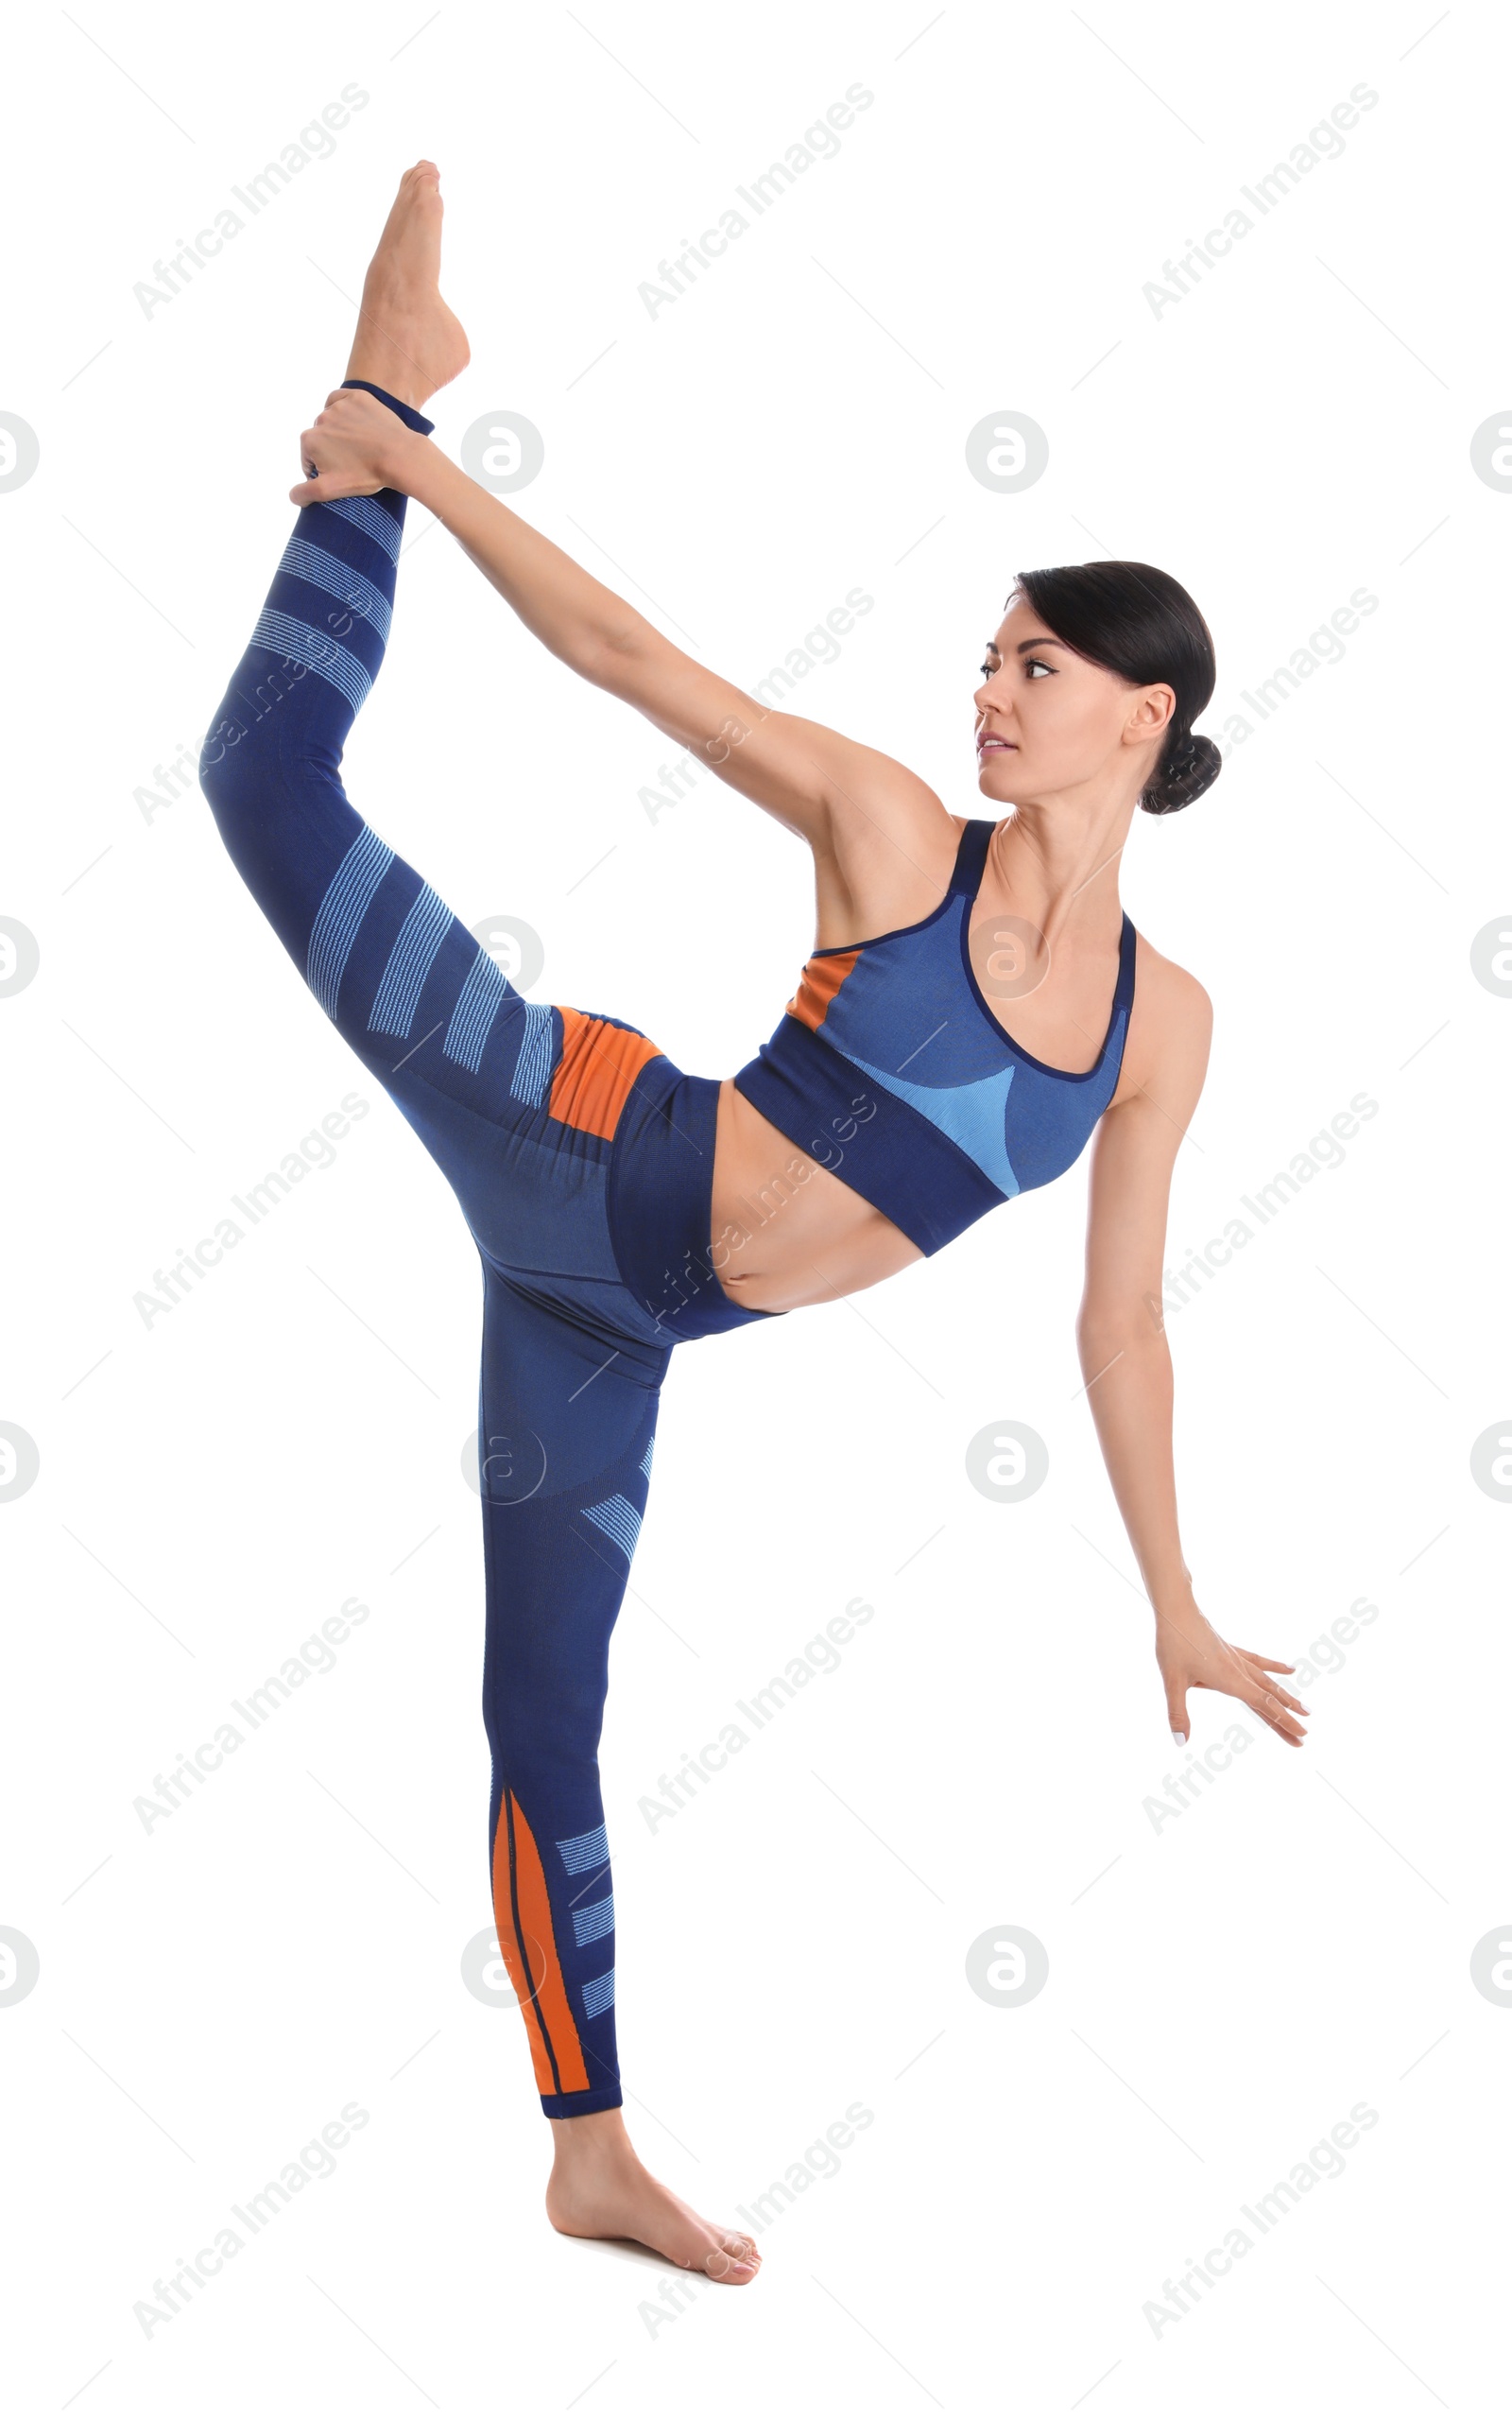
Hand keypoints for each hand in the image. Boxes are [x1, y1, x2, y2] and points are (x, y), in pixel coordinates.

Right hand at [289, 387, 419, 506]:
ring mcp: (339, 406)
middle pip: (321, 438)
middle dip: (332, 450)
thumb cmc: (367, 474)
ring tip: (360, 446)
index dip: (323, 470)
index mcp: (309, 440)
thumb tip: (292, 496)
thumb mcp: (331, 490)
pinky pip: (342, 400)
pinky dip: (345, 409)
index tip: (340, 475)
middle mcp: (320, 419)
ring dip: (340, 431)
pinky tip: (355, 422)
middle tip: (353, 462)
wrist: (400, 456)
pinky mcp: (357, 396)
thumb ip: (305, 493)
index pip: (309, 459)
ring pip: (332, 420)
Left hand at [1155, 1601, 1307, 1748]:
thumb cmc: (1173, 1644)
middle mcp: (1238, 1669)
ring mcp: (1236, 1658)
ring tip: (1305, 1708)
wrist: (1176, 1609)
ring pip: (1267, 1681)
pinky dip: (1274, 1667)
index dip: (1283, 1721)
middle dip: (1287, 1717)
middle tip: (1304, 1736)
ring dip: (1285, 1696)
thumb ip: (1177, 1713)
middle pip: (1269, 1697)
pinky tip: (1290, 1669)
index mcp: (1229, 1679)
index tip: (1302, 1735)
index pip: (1263, 1704)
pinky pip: (1258, 1661)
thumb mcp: (1172, 1681)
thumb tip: (1181, 1743)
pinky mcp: (1230, 1649)